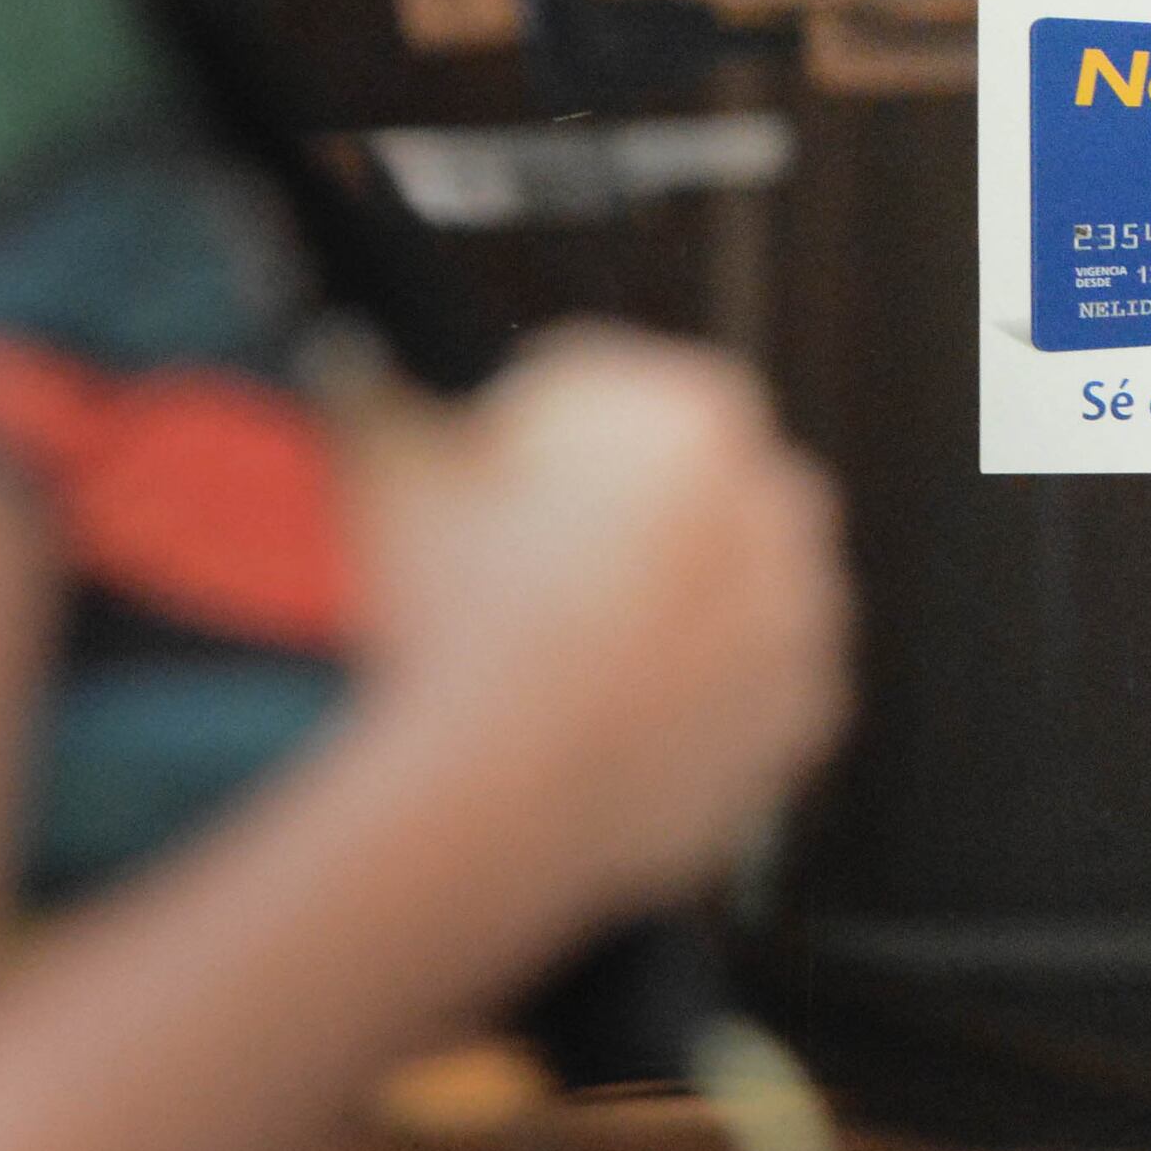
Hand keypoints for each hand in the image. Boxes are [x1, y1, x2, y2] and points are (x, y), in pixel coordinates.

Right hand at [333, 327, 850, 930]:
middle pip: (680, 489)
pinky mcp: (805, 713)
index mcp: (694, 408)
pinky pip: (740, 689)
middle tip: (512, 582)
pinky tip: (600, 721)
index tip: (480, 494)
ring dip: (660, 609)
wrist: (499, 788)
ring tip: (548, 663)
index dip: (528, 442)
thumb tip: (346, 362)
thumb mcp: (387, 471)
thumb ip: (380, 396)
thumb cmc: (447, 615)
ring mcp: (804, 611)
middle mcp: (778, 497)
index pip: (605, 396)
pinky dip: (690, 701)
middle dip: (616, 519)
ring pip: (720, 590)